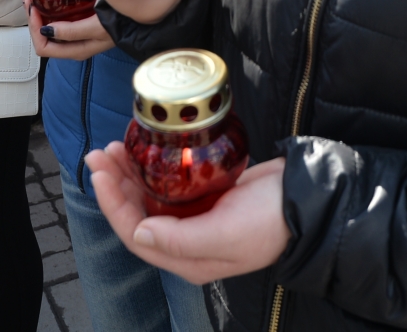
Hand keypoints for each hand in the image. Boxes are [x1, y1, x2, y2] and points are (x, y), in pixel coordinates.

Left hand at [27, 2, 114, 60]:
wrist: (137, 17)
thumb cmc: (119, 24)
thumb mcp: (96, 28)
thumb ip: (71, 32)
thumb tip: (46, 30)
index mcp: (74, 51)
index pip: (43, 47)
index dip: (34, 29)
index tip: (34, 8)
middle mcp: (72, 46)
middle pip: (42, 38)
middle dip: (33, 19)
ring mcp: (75, 36)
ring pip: (48, 29)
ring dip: (40, 14)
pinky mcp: (78, 25)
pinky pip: (57, 21)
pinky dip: (49, 11)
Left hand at [85, 142, 288, 284]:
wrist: (306, 200)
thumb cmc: (270, 221)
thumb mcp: (226, 234)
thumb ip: (180, 239)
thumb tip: (139, 234)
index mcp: (187, 260)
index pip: (135, 234)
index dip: (113, 204)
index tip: (100, 172)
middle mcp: (186, 243)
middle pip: (137, 214)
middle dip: (115, 185)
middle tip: (101, 153)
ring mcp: (195, 219)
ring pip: (148, 198)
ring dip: (129, 174)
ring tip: (116, 147)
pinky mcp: (205, 197)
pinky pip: (167, 185)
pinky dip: (151, 168)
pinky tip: (145, 151)